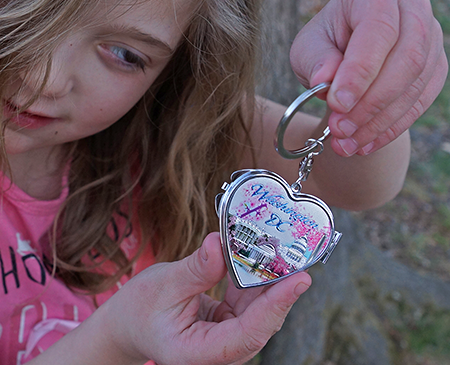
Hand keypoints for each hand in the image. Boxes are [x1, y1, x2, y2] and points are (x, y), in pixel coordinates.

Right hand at [102, 232, 310, 364]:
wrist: (129, 324)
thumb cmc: (139, 309)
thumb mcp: (162, 284)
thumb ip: (195, 269)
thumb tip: (220, 243)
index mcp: (198, 353)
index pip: (247, 335)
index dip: (275, 307)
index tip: (299, 280)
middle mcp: (217, 352)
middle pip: (259, 324)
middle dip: (279, 291)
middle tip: (297, 259)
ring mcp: (224, 338)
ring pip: (257, 312)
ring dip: (268, 282)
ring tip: (282, 253)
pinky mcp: (226, 323)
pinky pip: (247, 303)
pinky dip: (253, 280)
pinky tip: (258, 258)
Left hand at [290, 0, 447, 156]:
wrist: (345, 54)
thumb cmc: (324, 46)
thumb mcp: (307, 48)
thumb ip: (316, 60)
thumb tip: (327, 80)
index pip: (377, 28)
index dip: (360, 70)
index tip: (337, 103)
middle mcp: (410, 8)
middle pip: (406, 58)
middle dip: (370, 103)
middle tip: (339, 130)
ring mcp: (429, 36)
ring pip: (416, 83)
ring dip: (379, 121)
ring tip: (346, 144)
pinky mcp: (434, 65)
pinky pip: (421, 101)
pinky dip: (391, 127)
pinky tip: (365, 145)